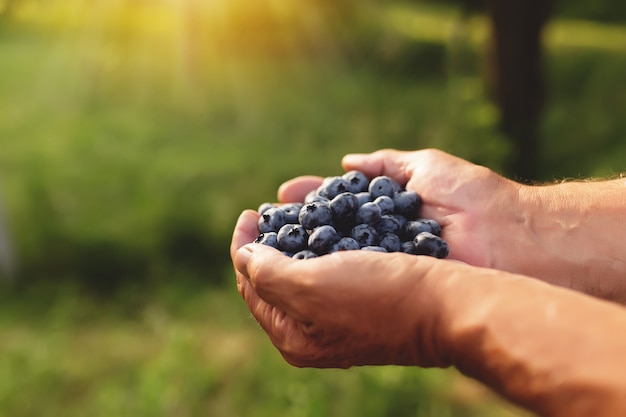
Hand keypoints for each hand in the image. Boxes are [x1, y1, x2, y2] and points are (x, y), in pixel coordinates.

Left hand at [230, 210, 450, 368]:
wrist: (448, 305)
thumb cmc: (381, 295)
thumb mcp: (312, 285)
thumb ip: (266, 272)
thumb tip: (244, 255)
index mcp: (293, 336)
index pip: (250, 286)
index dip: (242, 245)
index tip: (249, 212)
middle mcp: (312, 334)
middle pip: (273, 283)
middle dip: (265, 245)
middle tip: (266, 213)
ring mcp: (339, 321)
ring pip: (302, 274)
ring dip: (292, 243)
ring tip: (291, 214)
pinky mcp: (363, 304)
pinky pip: (330, 271)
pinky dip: (321, 247)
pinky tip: (325, 227)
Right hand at [279, 148, 625, 302]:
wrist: (507, 238)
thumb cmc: (471, 198)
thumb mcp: (424, 167)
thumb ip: (385, 163)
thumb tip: (346, 162)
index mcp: (384, 212)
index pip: (334, 205)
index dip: (307, 200)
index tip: (282, 194)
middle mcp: (378, 242)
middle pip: (324, 234)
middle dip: (291, 225)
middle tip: (259, 221)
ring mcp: (382, 267)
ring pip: (328, 260)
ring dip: (295, 252)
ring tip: (263, 241)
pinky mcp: (388, 289)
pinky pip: (346, 282)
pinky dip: (319, 276)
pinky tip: (292, 269)